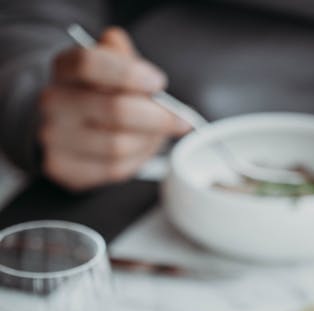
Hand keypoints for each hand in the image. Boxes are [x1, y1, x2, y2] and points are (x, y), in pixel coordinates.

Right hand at [39, 27, 189, 189]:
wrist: (64, 126)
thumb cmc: (95, 93)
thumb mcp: (108, 65)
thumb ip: (123, 57)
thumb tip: (145, 73)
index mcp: (63, 68)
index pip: (89, 64)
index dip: (129, 74)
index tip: (159, 83)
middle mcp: (52, 102)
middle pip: (114, 110)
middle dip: (157, 117)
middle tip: (179, 120)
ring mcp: (54, 138)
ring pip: (118, 145)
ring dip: (149, 142)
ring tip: (159, 135)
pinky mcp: (63, 168)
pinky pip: (114, 169)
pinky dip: (137, 160)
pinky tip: (142, 150)